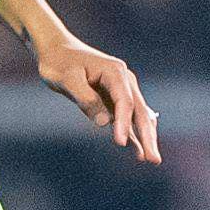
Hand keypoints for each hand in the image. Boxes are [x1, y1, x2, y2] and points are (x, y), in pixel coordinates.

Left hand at [34, 29, 159, 162]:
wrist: (55, 49)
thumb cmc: (58, 62)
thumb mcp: (67, 79)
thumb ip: (85, 99)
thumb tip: (105, 122)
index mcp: (115, 72)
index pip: (125, 102)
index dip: (124, 123)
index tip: (120, 143)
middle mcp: (124, 80)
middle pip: (140, 111)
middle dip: (147, 136)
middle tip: (153, 160)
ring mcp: (122, 89)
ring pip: (139, 116)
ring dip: (145, 138)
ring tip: (152, 160)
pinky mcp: (114, 98)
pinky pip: (128, 118)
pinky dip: (135, 134)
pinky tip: (139, 151)